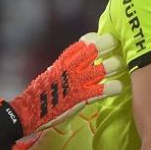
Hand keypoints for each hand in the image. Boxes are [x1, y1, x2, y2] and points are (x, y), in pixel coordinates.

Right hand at [0, 33, 122, 149]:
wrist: (28, 110)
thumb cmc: (41, 94)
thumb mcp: (53, 74)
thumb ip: (68, 68)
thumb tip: (81, 65)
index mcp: (64, 60)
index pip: (84, 41)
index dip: (97, 39)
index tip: (104, 39)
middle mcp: (70, 67)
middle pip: (95, 49)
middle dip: (109, 46)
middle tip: (120, 46)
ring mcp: (75, 81)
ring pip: (101, 68)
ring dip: (114, 67)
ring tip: (122, 67)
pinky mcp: (79, 97)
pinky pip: (101, 90)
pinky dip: (112, 88)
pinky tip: (118, 88)